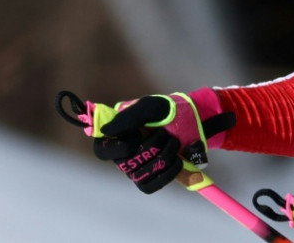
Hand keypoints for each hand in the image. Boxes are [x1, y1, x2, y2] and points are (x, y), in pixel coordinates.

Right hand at [84, 88, 234, 193]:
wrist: (191, 121)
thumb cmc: (166, 111)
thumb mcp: (150, 107)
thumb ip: (129, 117)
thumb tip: (105, 131)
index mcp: (116, 136)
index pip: (102, 152)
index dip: (120, 146)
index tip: (138, 133)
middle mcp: (122, 155)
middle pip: (125, 164)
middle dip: (151, 147)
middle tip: (164, 133)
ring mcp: (135, 169)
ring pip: (139, 176)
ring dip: (163, 157)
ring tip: (174, 142)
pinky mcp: (150, 180)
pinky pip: (150, 186)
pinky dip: (167, 173)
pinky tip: (177, 160)